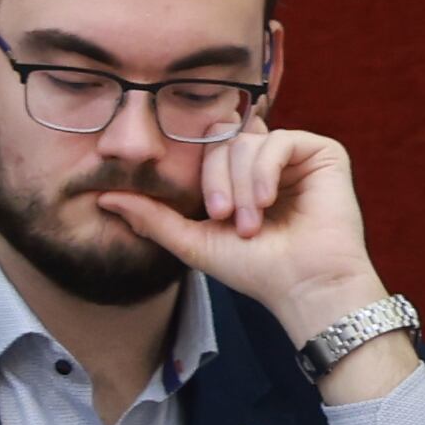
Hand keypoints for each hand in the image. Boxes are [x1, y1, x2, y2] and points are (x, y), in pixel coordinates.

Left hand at [92, 126, 388, 344]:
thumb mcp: (192, 240)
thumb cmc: (254, 268)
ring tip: (251, 223)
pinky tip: (269, 202)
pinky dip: (265, 171)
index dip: (202, 174)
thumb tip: (102, 197)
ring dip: (243, 186)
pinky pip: (279, 140)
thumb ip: (151, 217)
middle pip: (221, 137)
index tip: (209, 214)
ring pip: (245, 140)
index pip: (204, 144)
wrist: (303, 286)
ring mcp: (294, 155)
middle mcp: (265, 159)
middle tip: (224, 218)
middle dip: (217, 180)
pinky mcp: (322, 154)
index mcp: (237, 173)